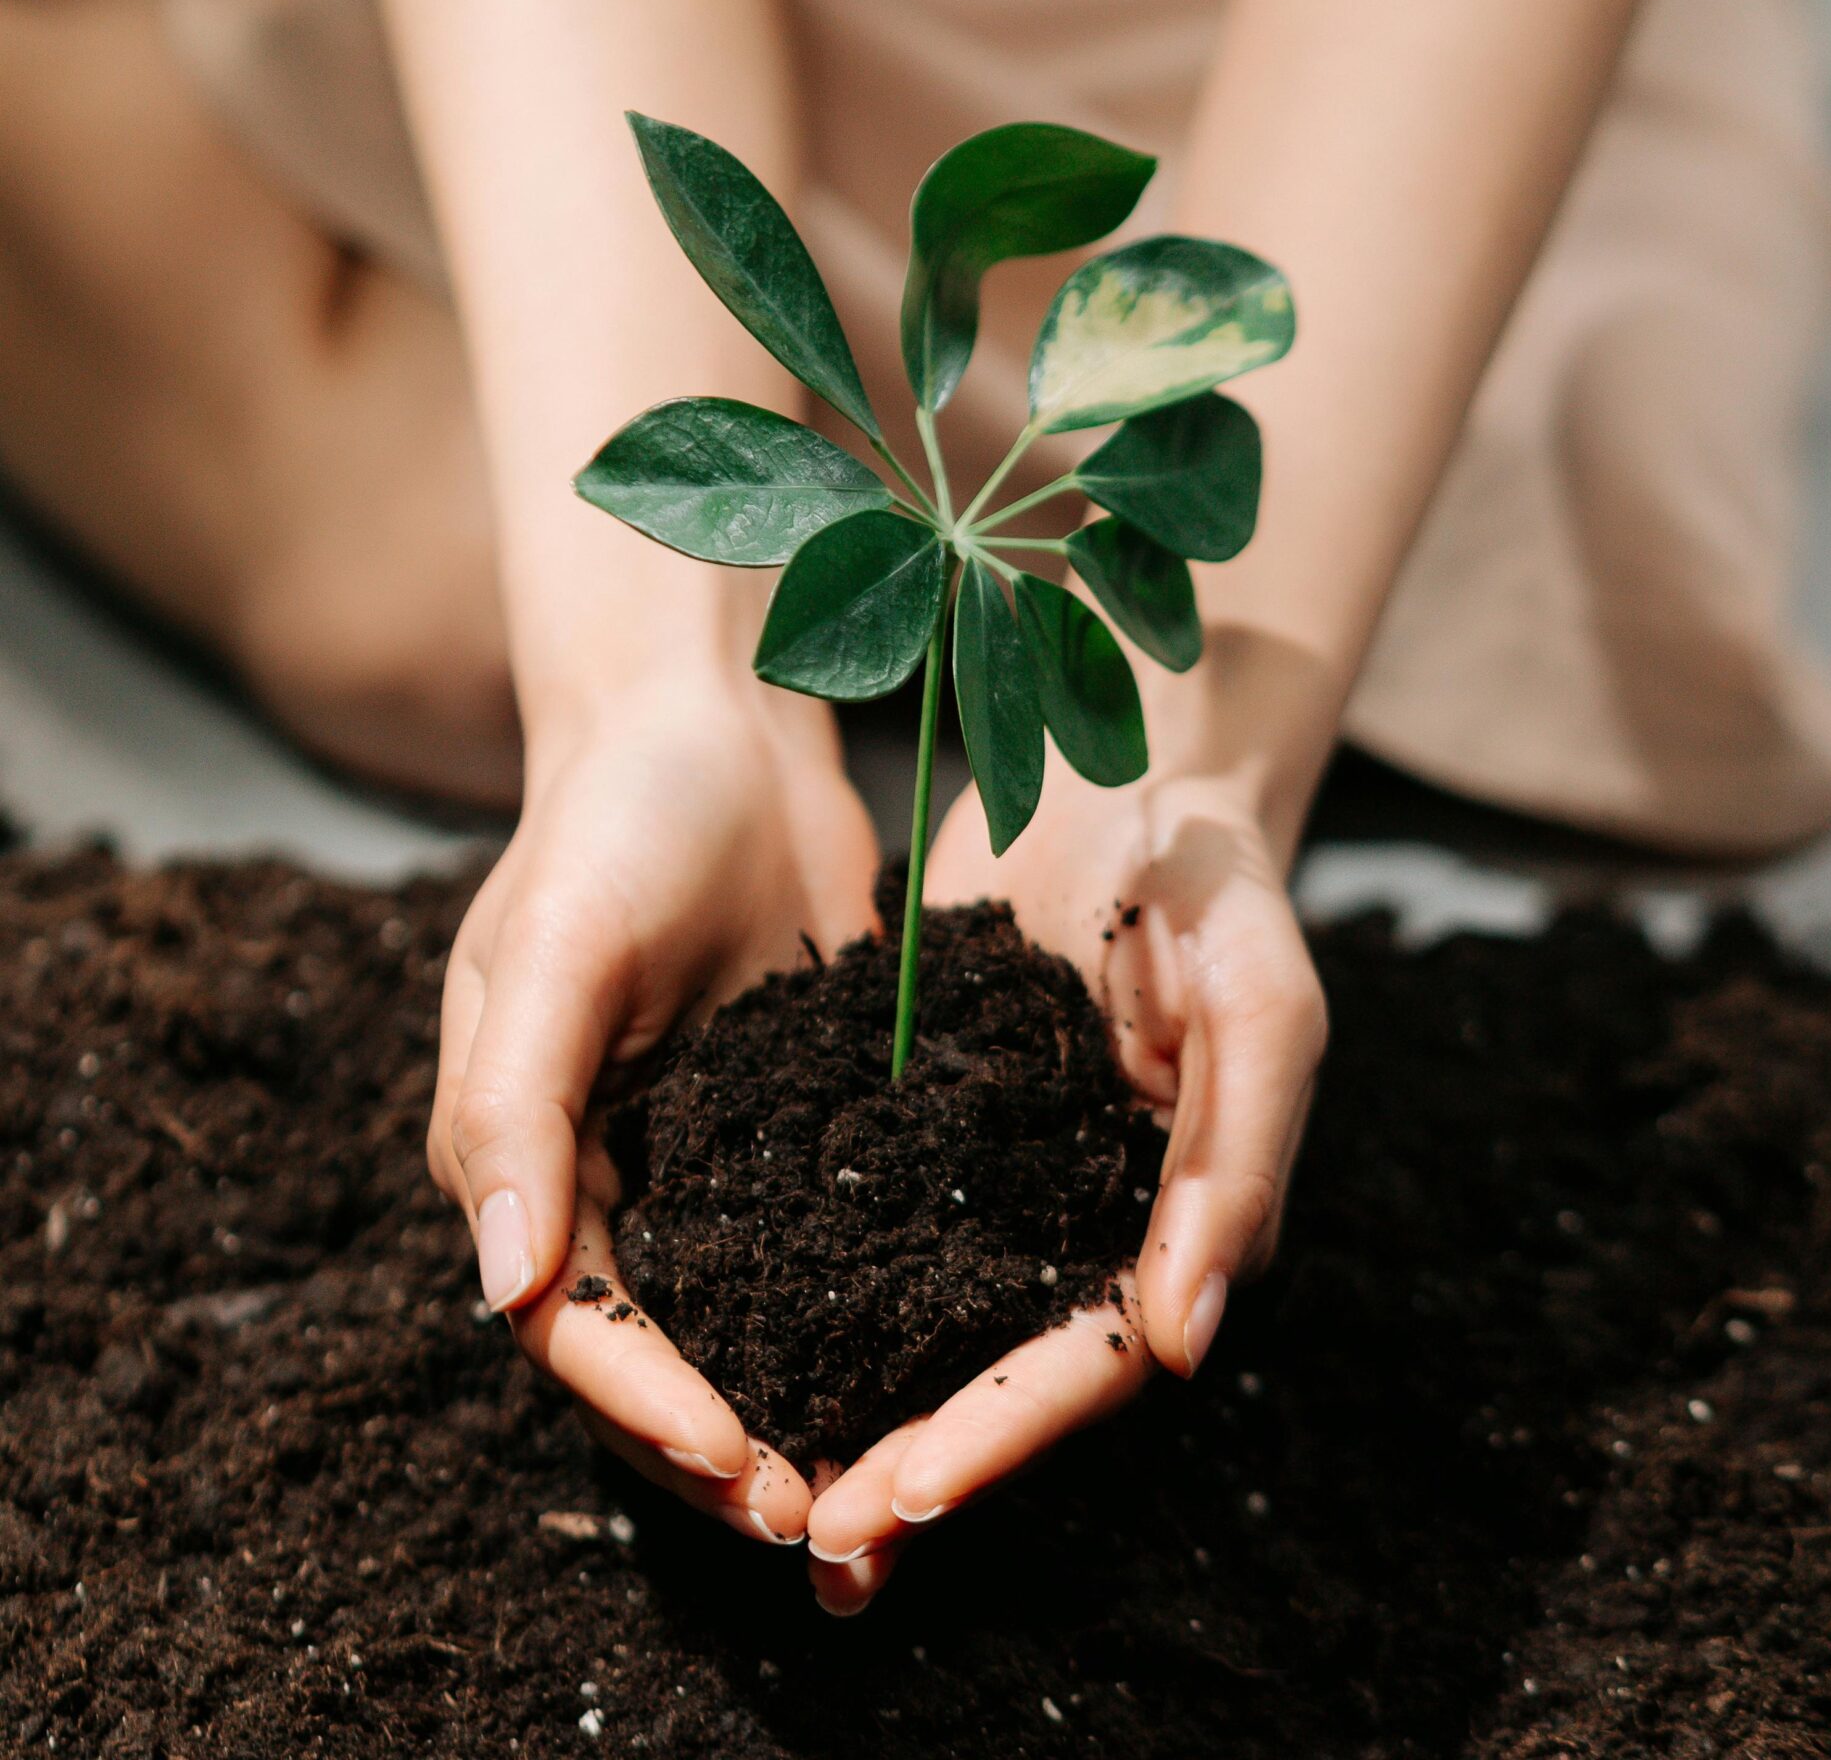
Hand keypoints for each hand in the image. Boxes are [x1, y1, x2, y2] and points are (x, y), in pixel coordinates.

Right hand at [428, 672, 879, 1544]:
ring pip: (732, 1316)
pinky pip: (807, 1237)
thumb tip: (506, 1285)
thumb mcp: (555, 948)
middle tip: (814, 1513)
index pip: (572, 1321)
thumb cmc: (616, 818)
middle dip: (715, 1442)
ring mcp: (698, 1150)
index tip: (735, 1466)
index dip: (644, 1406)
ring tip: (867, 1475)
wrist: (718, 721)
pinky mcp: (784, 1117)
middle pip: (647, 1350)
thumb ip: (517, 1108)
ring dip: (784, 1399)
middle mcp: (603, 1171)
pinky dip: (845, 1308)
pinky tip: (921, 1356)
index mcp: (522, 1152)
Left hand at [805, 761, 1326, 1611]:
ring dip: (856, 1411)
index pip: (1089, 1359)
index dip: (1005, 1433)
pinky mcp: (934, 1123)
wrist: (1132, 767)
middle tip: (817, 1542)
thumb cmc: (1219, 882)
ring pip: (927, 1328)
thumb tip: (1184, 1346)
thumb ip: (1234, 1165)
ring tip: (762, 1494)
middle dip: (914, 1462)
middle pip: (999, 1375)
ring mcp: (1005, 1180)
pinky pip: (874, 1229)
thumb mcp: (1261, 1003)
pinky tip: (738, 1346)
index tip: (906, 1492)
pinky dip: (817, 1297)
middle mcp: (1088, 1224)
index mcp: (1182, 1222)